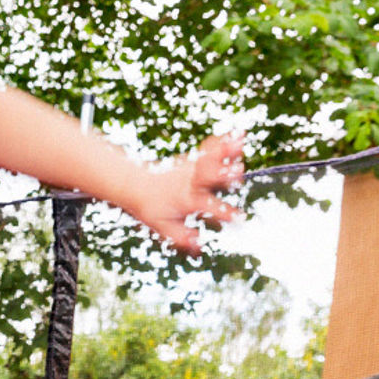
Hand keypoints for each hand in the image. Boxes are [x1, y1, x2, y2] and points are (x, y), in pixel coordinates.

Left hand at [128, 133, 244, 255]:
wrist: (138, 185)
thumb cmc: (152, 208)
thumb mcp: (162, 226)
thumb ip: (180, 235)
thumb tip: (199, 245)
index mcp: (186, 199)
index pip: (207, 207)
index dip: (223, 212)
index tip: (240, 217)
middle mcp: (190, 182)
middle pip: (207, 176)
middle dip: (222, 173)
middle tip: (238, 171)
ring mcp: (192, 168)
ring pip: (209, 158)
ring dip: (225, 151)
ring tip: (241, 142)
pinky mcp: (193, 159)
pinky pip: (209, 148)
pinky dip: (223, 141)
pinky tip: (239, 133)